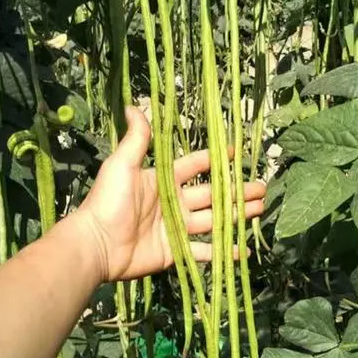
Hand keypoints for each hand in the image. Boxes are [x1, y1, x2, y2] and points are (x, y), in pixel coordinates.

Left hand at [77, 107, 265, 283]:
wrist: (95, 245)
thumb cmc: (108, 202)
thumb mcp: (122, 165)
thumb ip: (136, 139)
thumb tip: (134, 105)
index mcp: (163, 181)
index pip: (194, 166)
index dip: (214, 160)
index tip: (236, 154)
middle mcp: (173, 204)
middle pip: (211, 195)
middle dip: (236, 191)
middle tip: (261, 188)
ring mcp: (176, 229)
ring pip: (213, 221)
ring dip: (236, 216)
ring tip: (260, 210)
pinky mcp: (175, 253)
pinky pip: (203, 252)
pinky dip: (223, 252)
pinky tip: (243, 250)